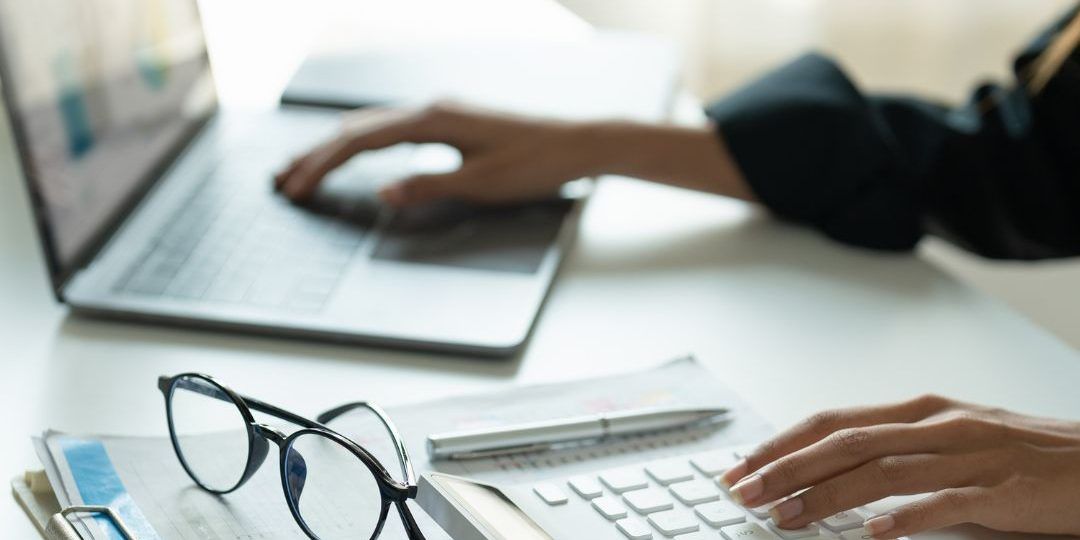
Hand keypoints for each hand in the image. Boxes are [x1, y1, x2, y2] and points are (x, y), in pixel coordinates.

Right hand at [274, 101, 754, 207]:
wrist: (577, 145)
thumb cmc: (536, 164)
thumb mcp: (481, 184)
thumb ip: (428, 187)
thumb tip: (383, 193)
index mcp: (434, 120)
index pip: (362, 141)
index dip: (324, 164)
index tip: (296, 185)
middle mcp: (433, 109)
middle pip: (359, 129)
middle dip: (319, 155)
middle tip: (285, 180)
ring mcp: (443, 112)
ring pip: (375, 126)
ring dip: (339, 148)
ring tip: (308, 168)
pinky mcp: (454, 122)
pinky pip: (395, 129)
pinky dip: (367, 144)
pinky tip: (360, 155)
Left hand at [719, 395, 1079, 537]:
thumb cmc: (1020, 456)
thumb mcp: (949, 444)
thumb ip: (895, 453)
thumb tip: (829, 476)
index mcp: (920, 411)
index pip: (833, 421)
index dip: (782, 443)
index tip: (742, 467)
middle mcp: (939, 425)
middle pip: (846, 443)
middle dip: (788, 468)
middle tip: (745, 493)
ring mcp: (971, 455)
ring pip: (883, 470)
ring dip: (828, 496)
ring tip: (788, 518)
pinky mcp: (1003, 490)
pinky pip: (948, 503)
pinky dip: (908, 517)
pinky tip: (875, 534)